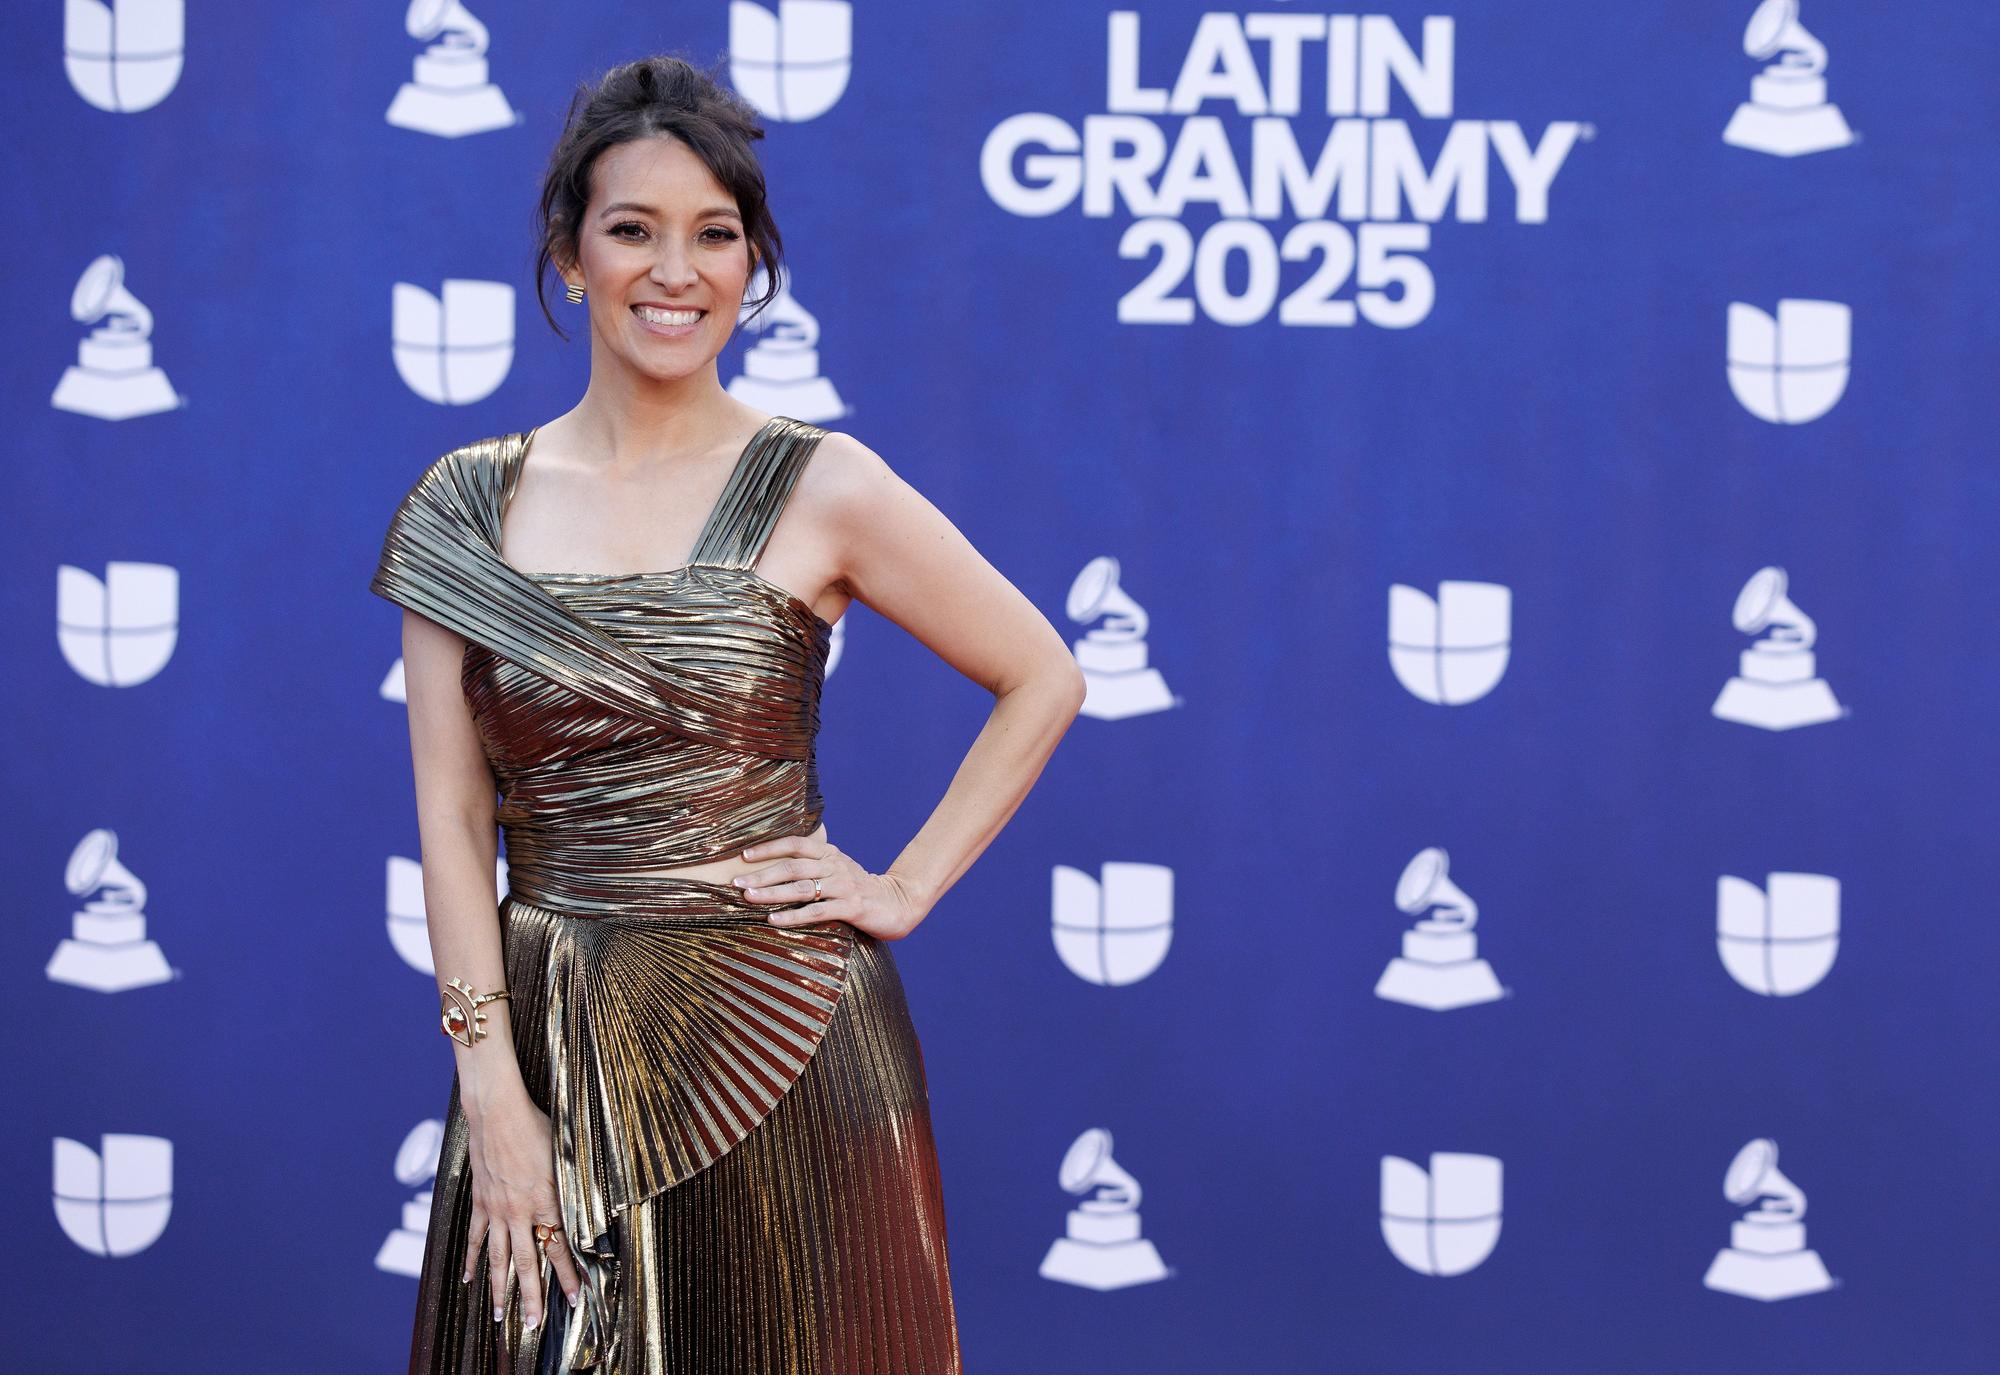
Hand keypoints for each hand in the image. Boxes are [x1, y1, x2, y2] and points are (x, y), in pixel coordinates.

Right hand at [462, 1091, 583, 1333]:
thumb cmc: (538, 1128)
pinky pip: (475, 1237)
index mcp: (546, 1201)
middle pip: (527, 1263)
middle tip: (534, 1324)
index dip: (568, 1275)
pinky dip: (472, 1259)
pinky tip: (469, 1279)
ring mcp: (496, 1210)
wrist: (498, 1113)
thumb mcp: (567, 1156)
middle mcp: (520, 1212)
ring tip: (500, 1315)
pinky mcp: (481, 1202)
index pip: (559, 1248)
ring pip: (499, 1258)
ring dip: (500, 1289)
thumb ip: (575, 1185)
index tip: (575, 1299)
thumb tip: (594, 1204)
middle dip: (532, 1297)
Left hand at [733, 833, 927, 939]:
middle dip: (762, 874)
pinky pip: (817, 911)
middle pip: (793, 867)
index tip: (744, 856)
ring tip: (749, 898)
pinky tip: (774, 920)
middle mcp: (835, 865)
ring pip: (802, 888)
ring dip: (772, 893)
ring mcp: (844, 886)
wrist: (897, 903)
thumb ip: (812, 867)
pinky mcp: (852, 907)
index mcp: (830, 853)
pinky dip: (793, 916)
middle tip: (736, 882)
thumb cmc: (858, 889)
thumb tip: (772, 870)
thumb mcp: (836, 870)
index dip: (769, 848)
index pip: (795, 844)